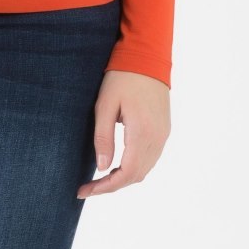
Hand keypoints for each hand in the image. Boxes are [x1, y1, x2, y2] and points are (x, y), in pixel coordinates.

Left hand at [78, 69, 169, 196]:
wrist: (146, 58)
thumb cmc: (121, 78)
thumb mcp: (105, 106)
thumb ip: (104, 138)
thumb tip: (102, 168)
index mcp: (142, 132)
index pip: (126, 173)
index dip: (105, 187)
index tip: (85, 191)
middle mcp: (157, 137)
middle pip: (136, 176)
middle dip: (112, 186)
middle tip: (88, 188)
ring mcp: (163, 134)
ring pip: (145, 169)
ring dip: (123, 178)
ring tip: (100, 179)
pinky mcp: (164, 130)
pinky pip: (150, 158)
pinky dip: (134, 168)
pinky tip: (117, 165)